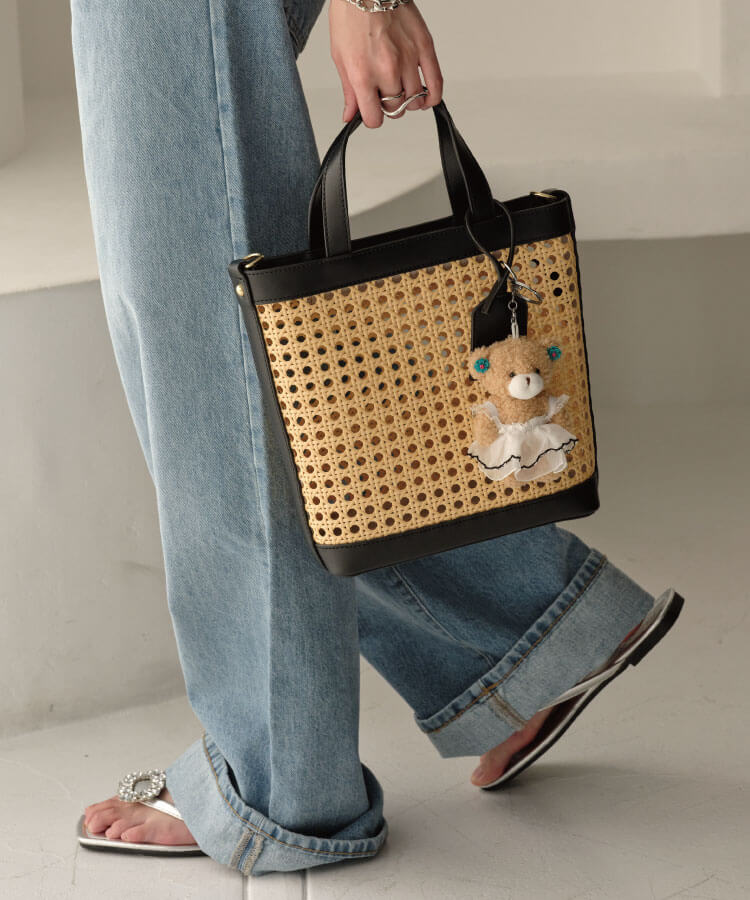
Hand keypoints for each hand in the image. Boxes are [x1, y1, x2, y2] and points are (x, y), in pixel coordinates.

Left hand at [329, 0, 442, 127]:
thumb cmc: (350, 16)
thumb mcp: (340, 57)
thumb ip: (349, 91)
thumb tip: (349, 115)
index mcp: (362, 75)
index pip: (374, 119)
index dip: (372, 118)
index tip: (372, 111)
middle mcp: (386, 70)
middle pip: (396, 110)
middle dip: (390, 107)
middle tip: (385, 95)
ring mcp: (408, 59)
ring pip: (415, 100)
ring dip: (409, 101)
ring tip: (402, 91)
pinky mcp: (424, 47)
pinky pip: (436, 83)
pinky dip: (432, 97)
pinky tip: (426, 99)